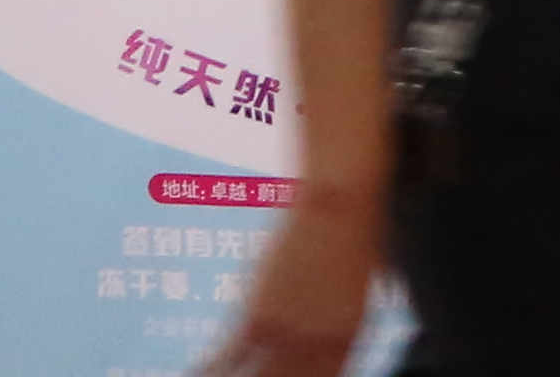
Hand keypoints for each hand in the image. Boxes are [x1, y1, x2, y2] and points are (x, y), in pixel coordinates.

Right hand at [208, 196, 382, 376]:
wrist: (338, 201)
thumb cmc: (353, 232)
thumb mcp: (361, 283)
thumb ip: (347, 317)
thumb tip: (356, 319)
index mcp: (348, 338)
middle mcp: (319, 343)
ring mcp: (287, 333)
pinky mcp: (256, 317)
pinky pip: (226, 361)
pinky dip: (209, 371)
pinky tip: (198, 375)